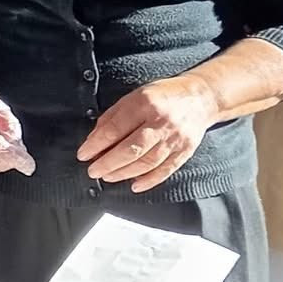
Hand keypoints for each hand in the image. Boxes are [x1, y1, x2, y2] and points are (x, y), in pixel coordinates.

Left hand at [77, 76, 217, 191]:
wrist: (199, 98)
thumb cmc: (160, 96)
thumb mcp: (132, 97)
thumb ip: (112, 118)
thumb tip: (94, 141)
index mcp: (144, 104)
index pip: (115, 128)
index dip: (96, 144)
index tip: (83, 154)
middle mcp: (161, 122)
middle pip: (132, 149)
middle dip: (109, 163)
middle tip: (93, 171)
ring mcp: (175, 138)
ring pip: (147, 162)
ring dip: (124, 173)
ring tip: (108, 177)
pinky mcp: (185, 150)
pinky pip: (166, 170)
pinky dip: (149, 180)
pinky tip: (134, 185)